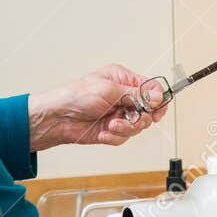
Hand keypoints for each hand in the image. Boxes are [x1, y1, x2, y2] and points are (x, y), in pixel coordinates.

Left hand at [27, 63, 166, 149]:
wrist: (59, 118)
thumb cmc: (76, 96)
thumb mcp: (109, 90)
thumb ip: (136, 95)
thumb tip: (157, 96)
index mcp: (123, 79)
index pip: (151, 88)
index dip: (157, 100)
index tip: (156, 110)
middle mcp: (123, 96)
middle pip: (149, 110)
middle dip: (140, 118)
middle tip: (132, 118)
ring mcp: (118, 113)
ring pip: (138, 126)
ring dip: (125, 128)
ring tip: (111, 125)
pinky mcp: (112, 129)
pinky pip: (124, 137)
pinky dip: (115, 137)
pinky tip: (103, 131)